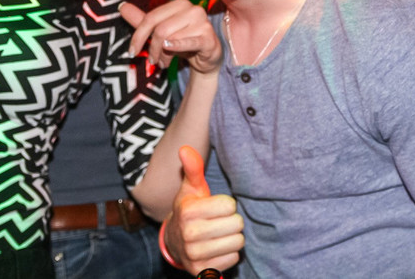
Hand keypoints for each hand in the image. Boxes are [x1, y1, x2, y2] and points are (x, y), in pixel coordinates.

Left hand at [120, 0, 221, 74]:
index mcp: (180, 4)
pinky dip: (176, 46)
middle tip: (152, 61)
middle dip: (152, 48)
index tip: (132, 51)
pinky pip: (188, 42)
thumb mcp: (161, 31)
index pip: (152, 18)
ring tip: (164, 62)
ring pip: (171, 38)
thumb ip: (142, 20)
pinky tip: (168, 49)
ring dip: (164, 55)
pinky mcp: (208, 37)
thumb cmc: (183, 41)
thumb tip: (122, 7)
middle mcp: (193, 9)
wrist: (208, 55)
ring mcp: (203, 23)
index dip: (138, 36)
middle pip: (160, 29)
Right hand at [162, 146, 244, 274]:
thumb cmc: (190, 210)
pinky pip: (233, 258)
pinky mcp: (202, 271)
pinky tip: (217, 248)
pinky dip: (229, 253)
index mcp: (187, 212)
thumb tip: (184, 148)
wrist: (176, 242)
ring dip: (232, 237)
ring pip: (237, 242)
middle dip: (232, 221)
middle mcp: (189, 235)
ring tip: (219, 234)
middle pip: (237, 224)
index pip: (229, 205)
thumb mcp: (191, 189)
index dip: (226, 205)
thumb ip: (193, 168)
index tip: (215, 207)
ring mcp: (194, 255)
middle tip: (219, 221)